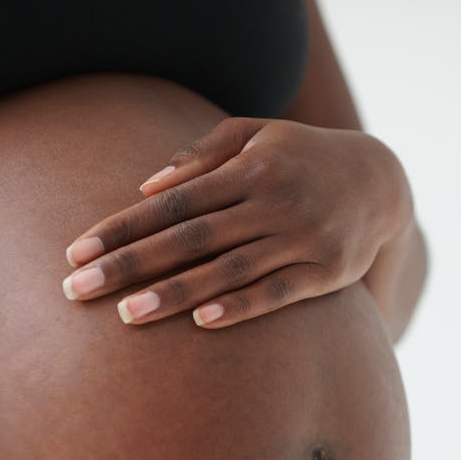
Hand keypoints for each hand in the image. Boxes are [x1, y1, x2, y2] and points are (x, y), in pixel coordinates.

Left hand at [62, 117, 409, 327]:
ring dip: (176, 293)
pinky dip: (242, 307)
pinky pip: (278, 293)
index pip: (173, 201)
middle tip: (78, 289)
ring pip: (229, 269)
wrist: (382, 182)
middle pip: (190, 237)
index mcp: (249, 168)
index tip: (78, 252)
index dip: (123, 227)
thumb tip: (147, 185)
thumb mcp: (259, 136)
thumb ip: (205, 154)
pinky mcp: (327, 272)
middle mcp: (273, 201)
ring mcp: (302, 237)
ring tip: (128, 316)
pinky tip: (204, 323)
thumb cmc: (304, 159)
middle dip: (131, 264)